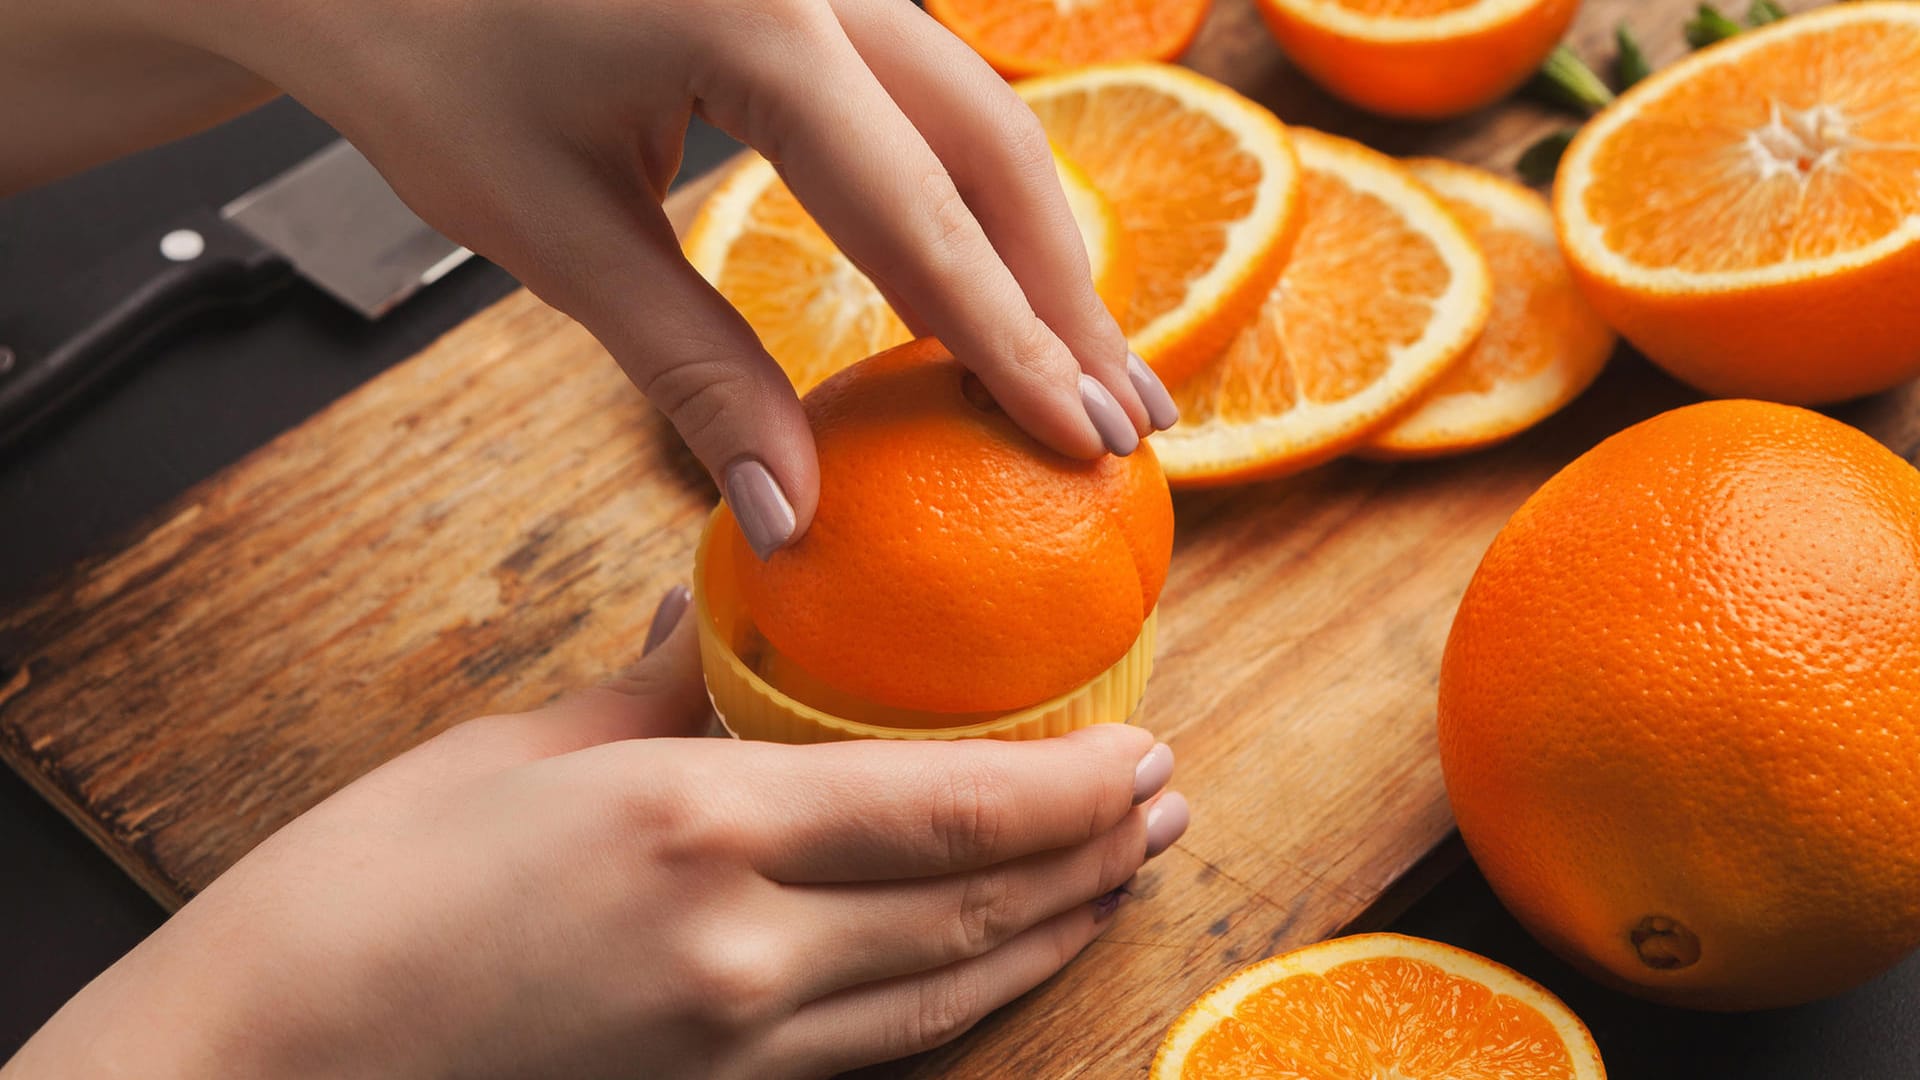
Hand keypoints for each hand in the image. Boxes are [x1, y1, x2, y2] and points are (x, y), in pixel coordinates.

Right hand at [7, 589, 1188, 1078]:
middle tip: (1169, 803)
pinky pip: (883, 1048)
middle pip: (973, 903)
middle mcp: (740, 950)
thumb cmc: (361, 892)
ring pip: (948, 988)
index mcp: (695, 827)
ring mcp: (733, 1046)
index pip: (943, 806)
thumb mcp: (524, 751)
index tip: (1143, 745)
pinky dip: (966, 997)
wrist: (261, 1065)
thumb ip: (667, 689)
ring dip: (1053, 930)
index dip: (1070, 785)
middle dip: (1093, 856)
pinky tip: (1000, 960)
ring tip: (1122, 878)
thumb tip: (741, 621)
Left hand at [134, 0, 1181, 556]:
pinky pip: (927, 93)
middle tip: (1125, 425)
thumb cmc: (423, 65)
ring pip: (979, 110)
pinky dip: (972, 197)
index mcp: (757, 20)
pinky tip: (1001, 282)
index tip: (1082, 442)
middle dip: (1064, 297)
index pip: (920, 214)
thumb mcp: (556, 232)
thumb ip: (693, 371)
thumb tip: (793, 517)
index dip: (1008, 342)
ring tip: (1089, 372)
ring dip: (1039, 246)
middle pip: (994, 146)